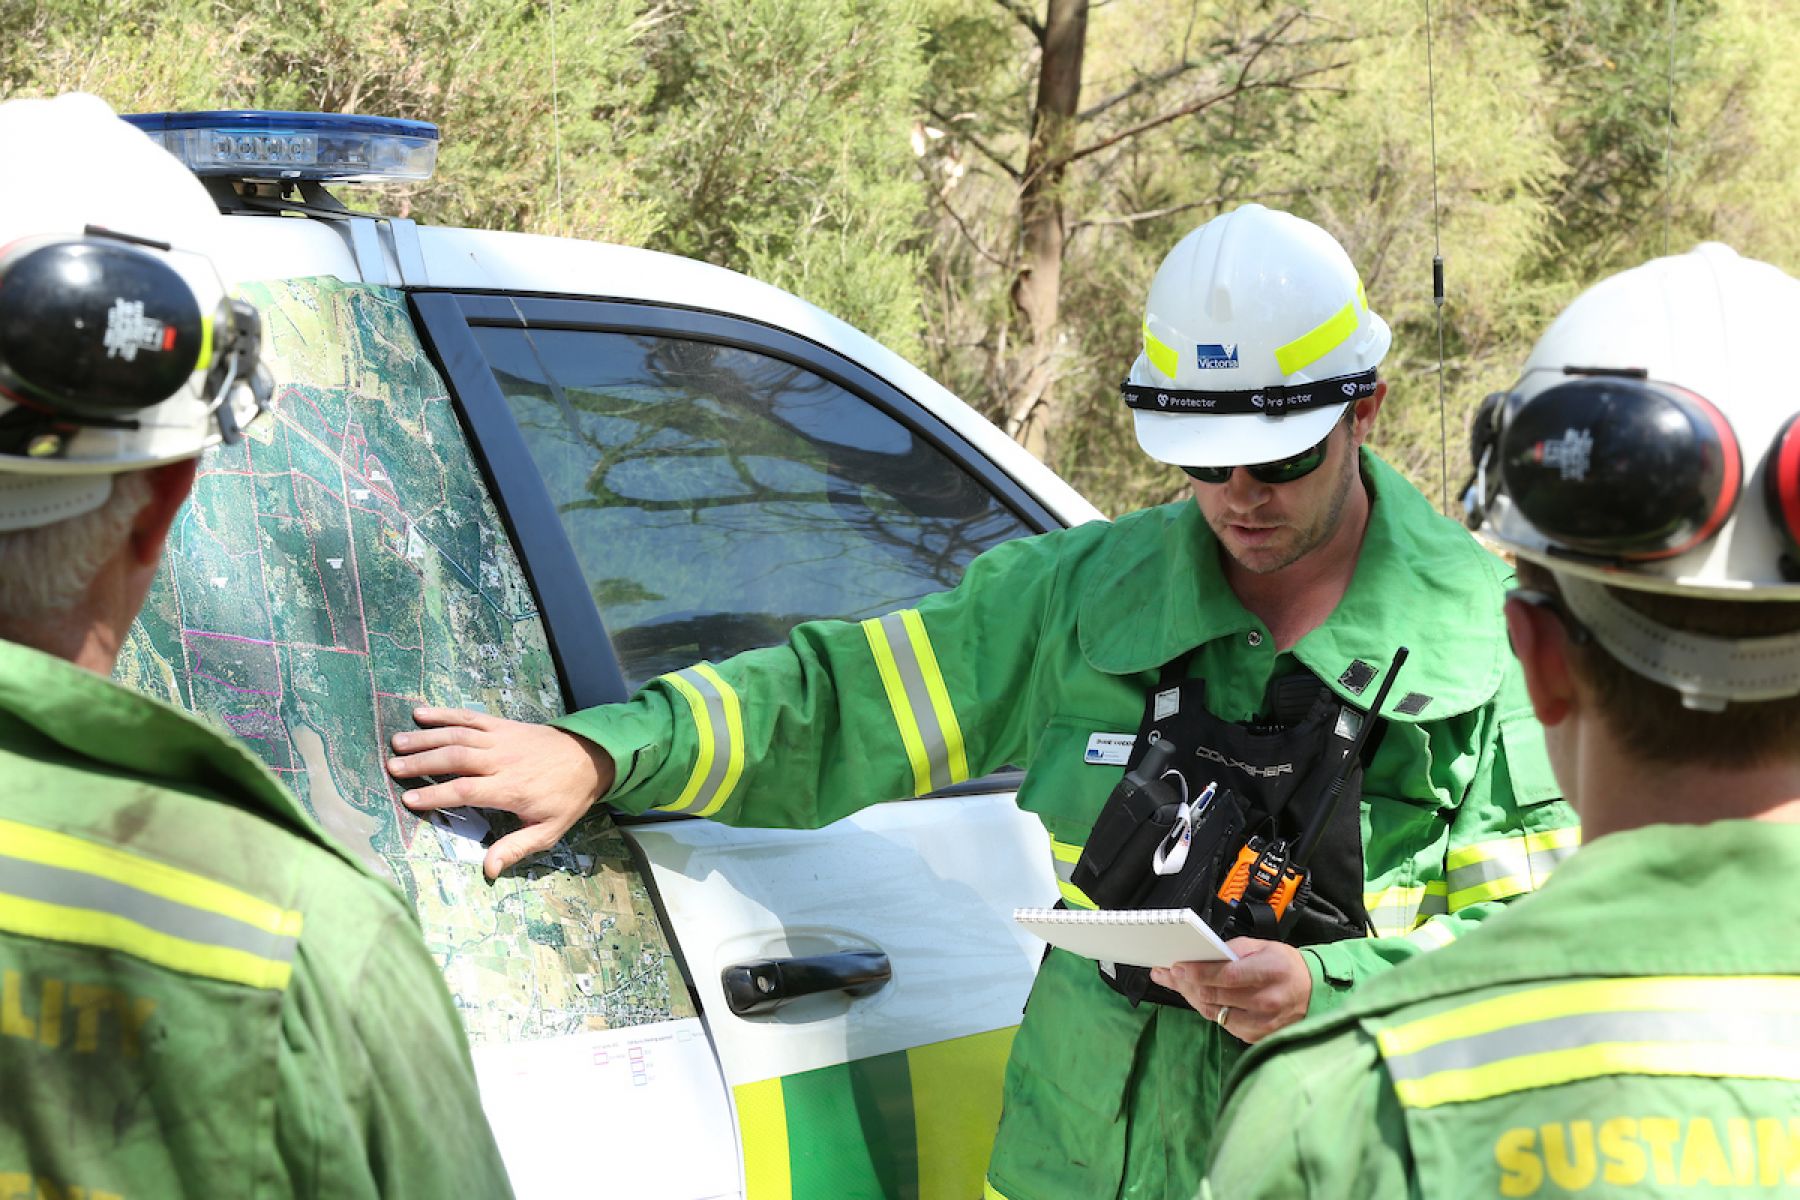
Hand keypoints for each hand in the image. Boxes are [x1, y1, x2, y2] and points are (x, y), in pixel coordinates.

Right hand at [387, 707, 614, 880]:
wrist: (591, 758)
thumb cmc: (566, 798)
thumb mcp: (548, 830)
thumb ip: (516, 847)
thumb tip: (489, 871)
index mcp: (511, 788)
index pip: (466, 790)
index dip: (435, 795)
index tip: (408, 799)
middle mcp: (502, 760)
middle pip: (455, 759)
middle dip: (422, 763)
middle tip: (391, 768)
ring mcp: (502, 738)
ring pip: (458, 735)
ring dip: (426, 738)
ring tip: (396, 742)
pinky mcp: (502, 725)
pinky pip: (469, 717)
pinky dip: (445, 714)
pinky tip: (421, 713)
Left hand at [1149, 938, 1311, 1043]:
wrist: (1313, 993)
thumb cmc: (1286, 966)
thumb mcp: (1264, 946)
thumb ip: (1233, 950)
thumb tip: (1204, 955)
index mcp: (1270, 972)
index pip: (1227, 976)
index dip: (1198, 972)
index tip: (1177, 966)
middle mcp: (1267, 1001)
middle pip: (1215, 996)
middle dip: (1187, 984)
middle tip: (1168, 973)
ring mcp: (1261, 1023)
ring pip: (1214, 1013)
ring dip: (1192, 997)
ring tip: (1176, 983)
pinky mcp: (1256, 1036)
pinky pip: (1223, 1023)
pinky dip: (1208, 1009)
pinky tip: (1196, 996)